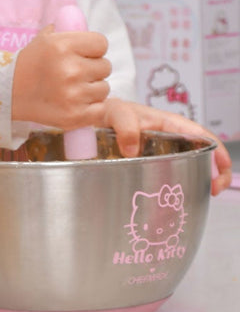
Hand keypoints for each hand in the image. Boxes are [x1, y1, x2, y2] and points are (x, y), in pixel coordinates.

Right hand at [12, 25, 110, 127]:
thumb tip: (84, 23)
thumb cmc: (29, 64)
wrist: (8, 93)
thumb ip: (67, 31)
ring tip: (71, 89)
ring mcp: (73, 94)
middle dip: (92, 69)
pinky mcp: (75, 115)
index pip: (101, 43)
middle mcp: (69, 69)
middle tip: (73, 73)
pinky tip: (78, 103)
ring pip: (104, 88)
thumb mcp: (43, 39)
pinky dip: (93, 107)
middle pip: (105, 66)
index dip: (93, 49)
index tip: (82, 54)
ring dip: (92, 89)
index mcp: (62, 46)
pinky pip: (101, 108)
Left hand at [103, 97, 232, 195]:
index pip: (202, 136)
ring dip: (199, 180)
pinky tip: (174, 198)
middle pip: (202, 153)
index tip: (219, 173)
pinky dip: (178, 186)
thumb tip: (132, 150)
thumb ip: (125, 126)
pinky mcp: (150, 164)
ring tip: (201, 195)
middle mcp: (170, 138)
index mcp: (169, 124)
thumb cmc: (109, 112)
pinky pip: (170, 175)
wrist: (92, 121)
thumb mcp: (117, 113)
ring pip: (189, 166)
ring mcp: (162, 152)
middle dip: (214, 171)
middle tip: (214, 190)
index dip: (217, 153)